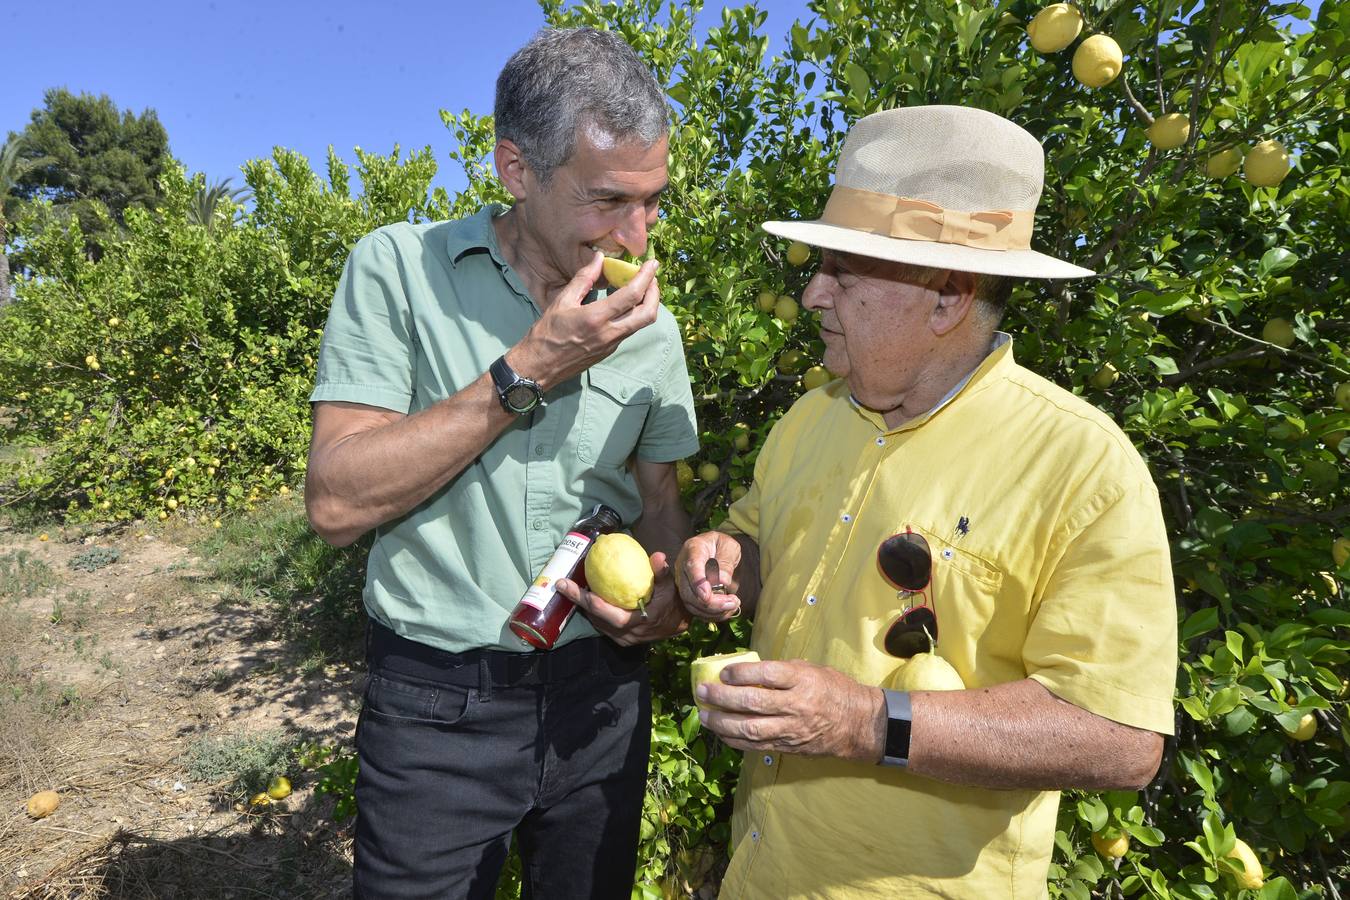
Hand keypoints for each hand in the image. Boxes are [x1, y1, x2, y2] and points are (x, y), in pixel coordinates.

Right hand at [507, 252, 660, 389]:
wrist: (540, 366)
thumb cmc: (547, 333)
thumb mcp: (562, 301)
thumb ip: (584, 278)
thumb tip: (599, 258)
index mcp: (596, 317)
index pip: (632, 295)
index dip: (646, 277)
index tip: (652, 264)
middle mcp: (609, 333)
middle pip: (647, 314)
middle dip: (655, 293)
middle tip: (652, 278)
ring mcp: (612, 344)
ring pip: (641, 323)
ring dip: (647, 305)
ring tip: (641, 288)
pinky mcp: (610, 351)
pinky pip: (629, 330)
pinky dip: (633, 314)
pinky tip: (624, 305)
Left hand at [556, 551, 688, 646]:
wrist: (679, 623)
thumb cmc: (673, 601)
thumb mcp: (670, 586)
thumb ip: (661, 573)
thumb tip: (657, 557)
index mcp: (638, 621)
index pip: (607, 613)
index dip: (586, 599)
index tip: (569, 584)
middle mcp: (628, 634)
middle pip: (596, 619)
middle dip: (577, 602)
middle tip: (562, 585)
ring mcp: (624, 639)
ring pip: (597, 624)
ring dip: (583, 608)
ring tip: (570, 590)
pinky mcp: (622, 640)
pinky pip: (602, 627)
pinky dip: (593, 613)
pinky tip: (586, 599)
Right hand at [674, 531, 742, 620]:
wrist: (718, 551)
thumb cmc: (723, 547)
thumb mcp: (730, 547)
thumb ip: (726, 562)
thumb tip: (721, 581)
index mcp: (693, 549)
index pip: (692, 566)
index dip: (698, 583)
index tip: (707, 597)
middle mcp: (683, 567)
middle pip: (689, 591)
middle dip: (711, 603)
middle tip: (732, 602)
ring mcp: (684, 583)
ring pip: (692, 604)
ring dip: (714, 611)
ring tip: (734, 604)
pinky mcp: (689, 595)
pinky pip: (697, 611)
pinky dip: (713, 615)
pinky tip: (728, 610)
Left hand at [696, 659, 884, 761]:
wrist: (859, 724)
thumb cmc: (833, 690)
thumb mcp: (811, 670)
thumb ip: (782, 671)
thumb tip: (747, 670)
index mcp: (803, 680)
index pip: (767, 674)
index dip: (741, 673)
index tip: (723, 672)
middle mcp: (796, 705)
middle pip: (752, 702)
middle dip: (722, 698)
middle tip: (702, 691)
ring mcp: (792, 729)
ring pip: (749, 728)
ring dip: (721, 722)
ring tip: (704, 714)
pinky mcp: (788, 746)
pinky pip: (755, 745)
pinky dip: (733, 740)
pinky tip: (720, 732)